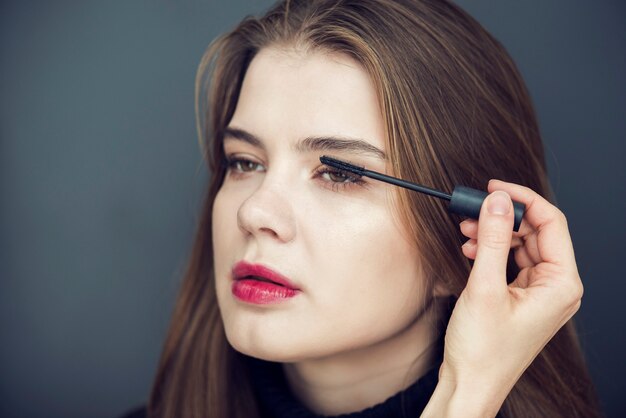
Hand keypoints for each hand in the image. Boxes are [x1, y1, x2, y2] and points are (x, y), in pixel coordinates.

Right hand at [424, 180, 583, 416]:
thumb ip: (492, 239)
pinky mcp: (523, 298)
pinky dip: (492, 252)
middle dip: (503, 218)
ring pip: (522, 246)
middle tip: (473, 208)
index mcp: (561, 284)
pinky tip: (471, 250)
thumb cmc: (482, 350)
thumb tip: (497, 201)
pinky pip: (512, 262)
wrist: (470, 384)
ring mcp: (540, 293)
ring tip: (466, 231)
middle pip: (536, 232)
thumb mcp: (484, 287)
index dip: (522, 199)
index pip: (551, 223)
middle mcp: (556, 287)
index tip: (494, 187)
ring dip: (494, 234)